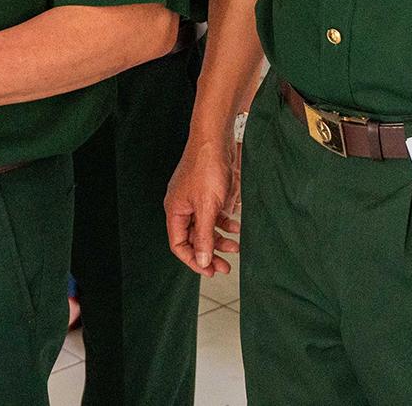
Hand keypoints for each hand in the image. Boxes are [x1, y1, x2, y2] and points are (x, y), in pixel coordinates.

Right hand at [165, 131, 241, 275]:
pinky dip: (224, 222)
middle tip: (226, 267)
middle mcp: (182, 206)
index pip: (178, 244)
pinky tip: (236, 223)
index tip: (211, 271)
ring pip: (205, 227)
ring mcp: (194, 198)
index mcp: (175, 210)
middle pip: (193, 238)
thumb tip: (201, 261)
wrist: (215, 139)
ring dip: (220, 238)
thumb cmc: (207, 169)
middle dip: (210, 252)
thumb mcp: (207, 207)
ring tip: (236, 244)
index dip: (194, 260)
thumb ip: (203, 235)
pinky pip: (213, 214)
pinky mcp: (206, 192)